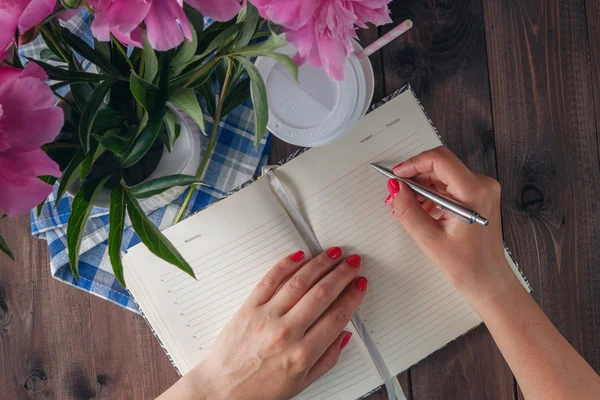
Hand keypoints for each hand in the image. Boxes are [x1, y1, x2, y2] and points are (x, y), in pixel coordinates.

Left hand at [173, 248, 367, 399]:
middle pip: (322, 294)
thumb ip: (327, 359)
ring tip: (333, 254)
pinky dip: (286, 264)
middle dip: (342, 274)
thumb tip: (344, 334)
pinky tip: (300, 255)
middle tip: (352, 263)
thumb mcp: (301, 384)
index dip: (352, 296)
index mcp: (303, 354)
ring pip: (300, 282)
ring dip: (320, 263)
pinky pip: (270, 279)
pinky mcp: (248, 307)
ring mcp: (266, 317)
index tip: (360, 284)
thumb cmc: (259, 390)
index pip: (337, 316)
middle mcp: (287, 332)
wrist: (221, 391)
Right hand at [387, 146, 521, 302]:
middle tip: (396, 194)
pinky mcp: (477, 196)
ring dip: (421, 187)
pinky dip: (431, 194)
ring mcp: (481, 190)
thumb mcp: (429, 239)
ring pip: (442, 175)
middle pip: (440, 165)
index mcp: (474, 193)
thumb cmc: (468, 266)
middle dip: (414, 177)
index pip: (439, 160)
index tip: (396, 175)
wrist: (488, 281)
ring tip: (405, 206)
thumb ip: (408, 210)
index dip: (413, 164)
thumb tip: (394, 188)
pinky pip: (448, 185)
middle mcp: (482, 185)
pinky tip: (420, 210)